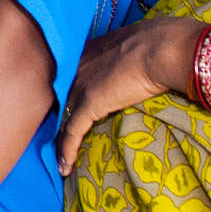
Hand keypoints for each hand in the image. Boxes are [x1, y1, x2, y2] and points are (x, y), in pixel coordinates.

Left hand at [57, 17, 192, 174]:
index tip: (62, 107)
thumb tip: (141, 62)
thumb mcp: (135, 44)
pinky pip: (72, 132)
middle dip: (54, 115)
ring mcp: (79, 85)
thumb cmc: (157, 44)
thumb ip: (127, 56)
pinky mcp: (87, 104)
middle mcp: (77, 66)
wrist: (159, 49)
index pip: (67, 74)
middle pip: (56, 95)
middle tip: (52, 136)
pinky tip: (64, 167)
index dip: (64, 92)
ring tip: (56, 156)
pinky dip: (67, 151)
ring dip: (58, 139)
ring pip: (61, 116)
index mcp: (87, 50)